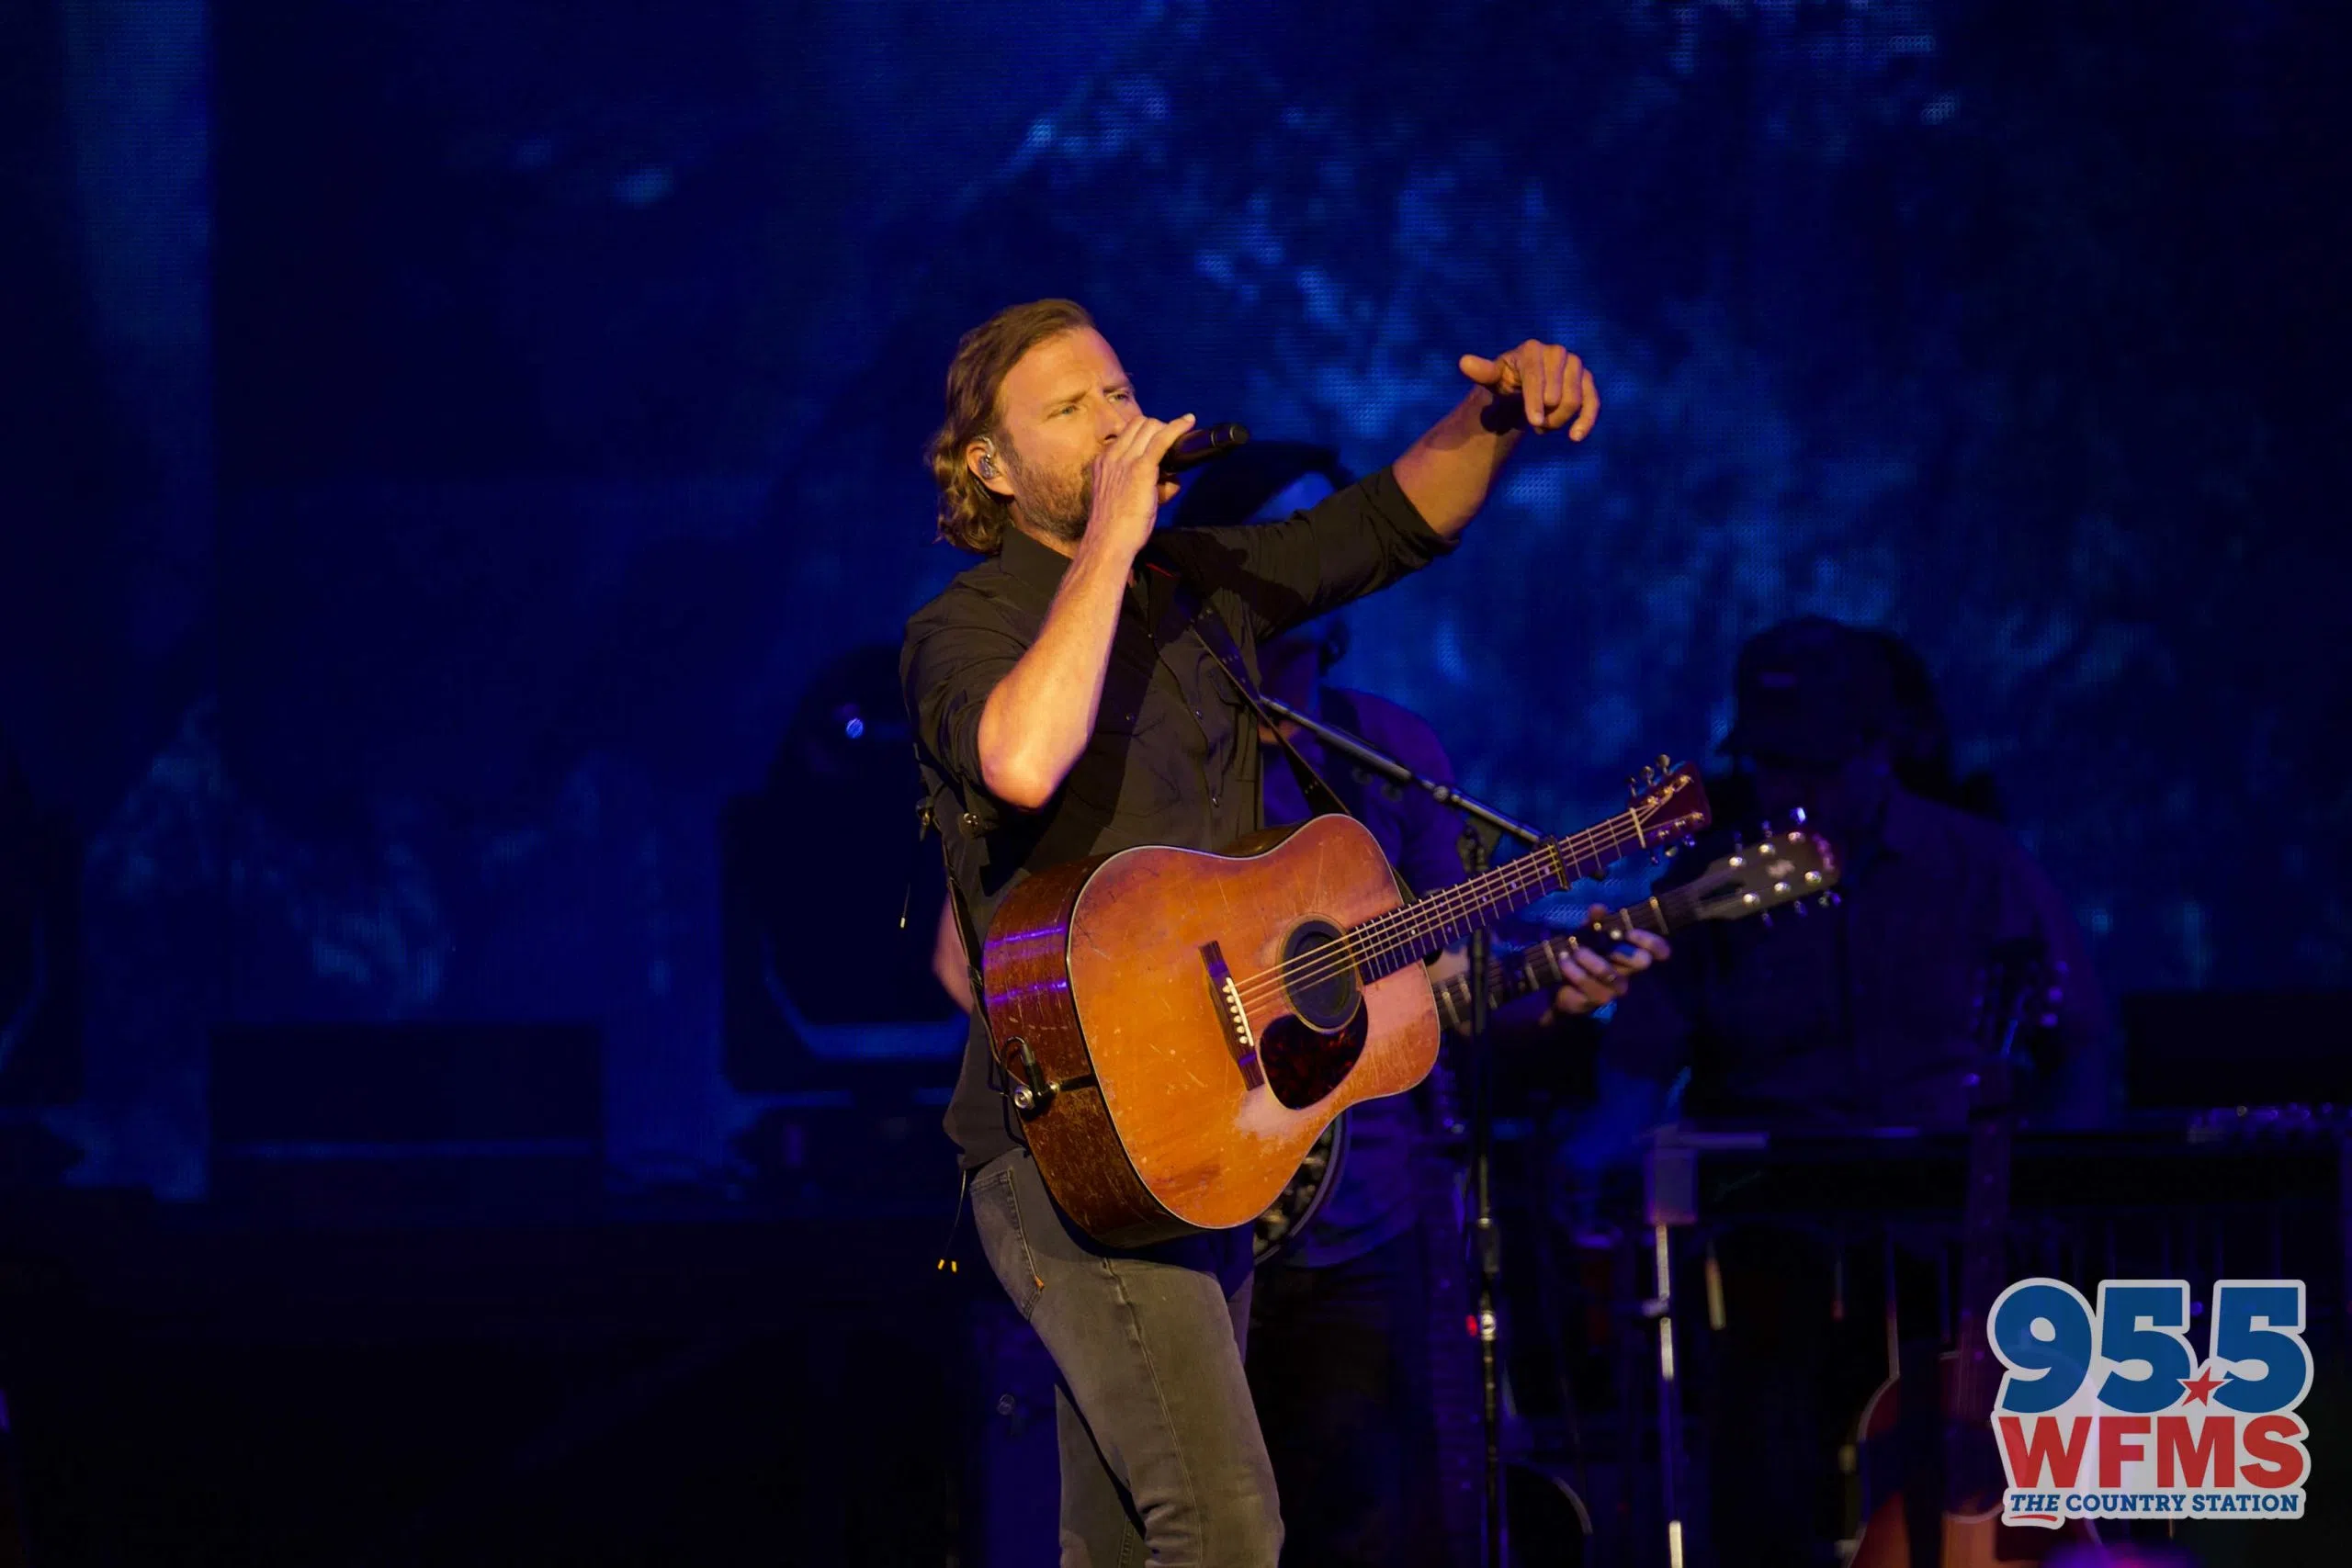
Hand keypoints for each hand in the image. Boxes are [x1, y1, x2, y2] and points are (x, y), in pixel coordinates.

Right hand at [1083, 413, 1194, 558]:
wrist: (1108, 541)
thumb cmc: (1116, 527)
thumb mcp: (1119, 498)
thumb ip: (1137, 484)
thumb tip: (1167, 481)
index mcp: (1104, 462)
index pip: (1127, 433)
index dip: (1146, 433)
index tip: (1159, 441)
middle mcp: (1112, 456)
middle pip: (1139, 424)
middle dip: (1159, 428)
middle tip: (1172, 446)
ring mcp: (1126, 460)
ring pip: (1151, 427)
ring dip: (1168, 430)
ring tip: (1180, 444)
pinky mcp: (1142, 468)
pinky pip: (1162, 439)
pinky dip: (1177, 428)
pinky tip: (1188, 422)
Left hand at [1458, 341, 1597, 439]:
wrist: (1523, 385)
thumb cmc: (1506, 380)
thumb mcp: (1492, 378)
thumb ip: (1482, 372)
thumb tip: (1464, 362)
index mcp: (1532, 349)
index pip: (1536, 376)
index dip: (1535, 400)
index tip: (1533, 422)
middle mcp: (1557, 352)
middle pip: (1557, 393)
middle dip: (1544, 416)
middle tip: (1532, 423)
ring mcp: (1575, 365)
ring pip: (1573, 401)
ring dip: (1558, 421)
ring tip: (1543, 426)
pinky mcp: (1587, 380)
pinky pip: (1593, 402)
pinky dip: (1586, 421)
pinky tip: (1575, 437)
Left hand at [1542, 904, 1666, 1020]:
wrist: (1563, 987)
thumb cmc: (1583, 957)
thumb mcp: (1586, 935)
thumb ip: (1593, 922)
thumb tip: (1599, 908)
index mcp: (1630, 955)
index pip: (1657, 949)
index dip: (1652, 942)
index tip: (1631, 933)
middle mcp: (1626, 973)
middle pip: (1640, 961)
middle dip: (1624, 949)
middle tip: (1605, 942)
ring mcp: (1612, 990)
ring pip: (1609, 974)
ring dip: (1590, 959)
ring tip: (1573, 952)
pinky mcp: (1593, 1001)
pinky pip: (1587, 986)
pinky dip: (1573, 970)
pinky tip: (1564, 961)